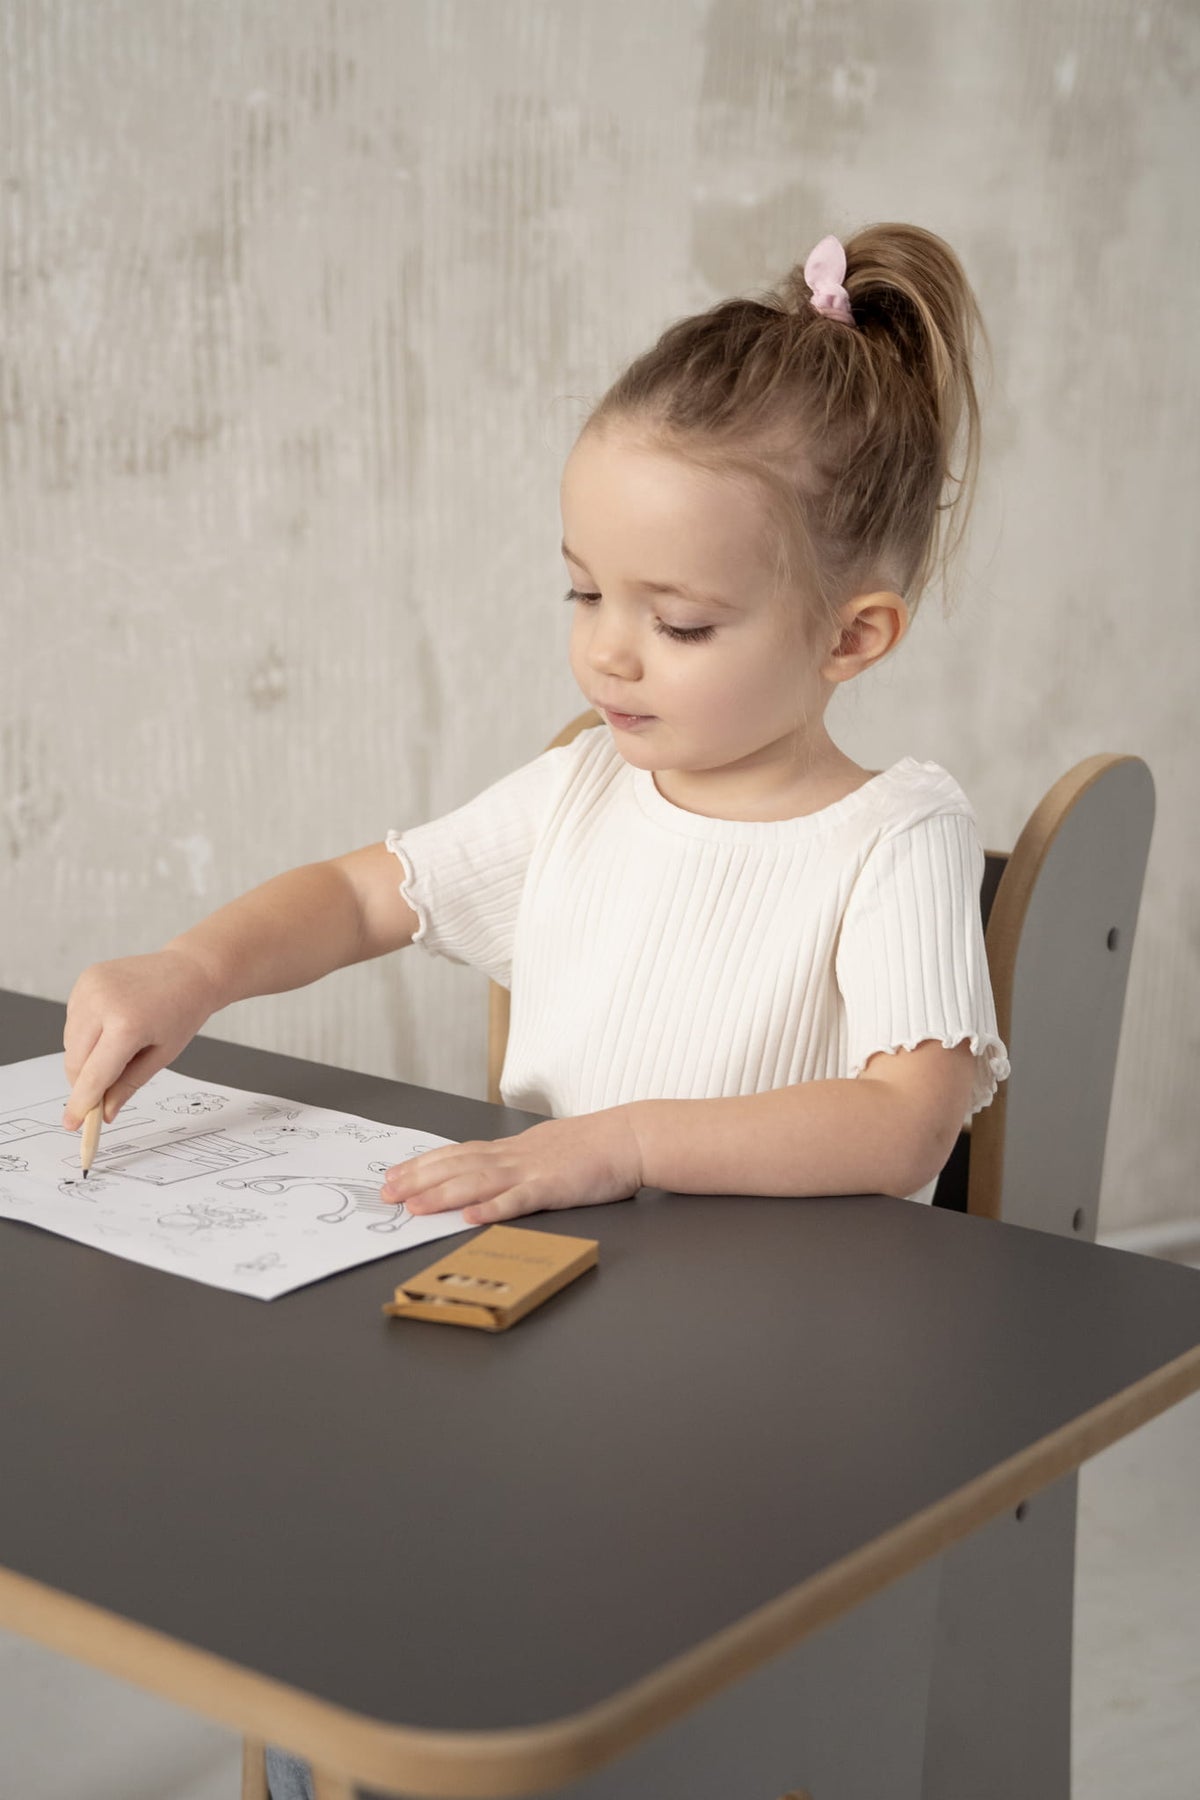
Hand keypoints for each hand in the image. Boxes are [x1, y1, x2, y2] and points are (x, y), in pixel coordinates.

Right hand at [62, 949, 220, 1129]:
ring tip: (120, 1047)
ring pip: (70, 1043)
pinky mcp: (86, 979)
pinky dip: (85, 1034)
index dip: (82, 1103)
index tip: (73, 1123)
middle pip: (75, 1061)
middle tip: (101, 1094)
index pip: (94, 1075)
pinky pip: (73, 1021)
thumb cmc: (182, 1012)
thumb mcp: (162, 1055)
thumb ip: (128, 1086)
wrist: (190, 970)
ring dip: (85, 1058)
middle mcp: (103, 1002)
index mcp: (127, 1024)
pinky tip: (112, 1025)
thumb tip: (105, 1113)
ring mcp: (91, 988)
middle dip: (84, 1083)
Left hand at [379, 1108, 644, 1226]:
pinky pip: (518, 1200)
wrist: (630, 1137)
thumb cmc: (594, 1147)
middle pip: (457, 1167)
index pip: (457, 1154)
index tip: (394, 1174)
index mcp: (512, 1149)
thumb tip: (489, 1175)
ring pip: (478, 1182)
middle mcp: (514, 1157)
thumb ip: (518, 1163)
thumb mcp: (546, 1150)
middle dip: (418, 1180)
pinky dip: (492, 1208)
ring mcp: (532, 1171)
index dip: (423, 1165)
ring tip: (414, 1207)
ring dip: (442, 1195)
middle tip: (386, 1192)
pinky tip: (470, 1217)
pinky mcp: (553, 1187)